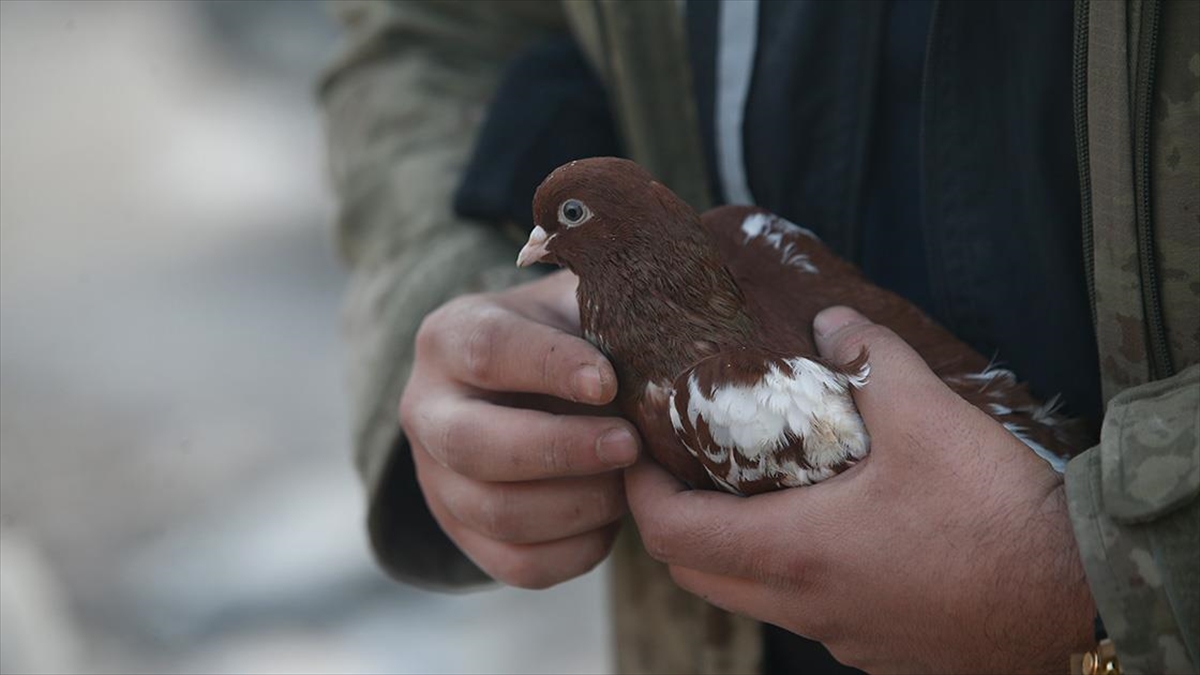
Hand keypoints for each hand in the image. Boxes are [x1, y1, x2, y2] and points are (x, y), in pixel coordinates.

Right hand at [399, 270, 638, 588]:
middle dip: (560, 450)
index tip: (609, 382)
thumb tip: (663, 351)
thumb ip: (607, 313)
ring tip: (631, 483)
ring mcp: (436, 480)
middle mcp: (426, 409)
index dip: (549, 368)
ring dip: (578, 504)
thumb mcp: (578, 305)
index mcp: (449, 337)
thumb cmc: (570, 337)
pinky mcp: (463, 534)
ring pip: (496, 512)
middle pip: (474, 444)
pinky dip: (578, 549)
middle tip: (629, 444)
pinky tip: (614, 518)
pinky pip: (518, 564)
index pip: (488, 351)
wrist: (534, 385)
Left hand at [625, 306, 1094, 672]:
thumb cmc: (998, 516)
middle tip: (689, 466)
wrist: (1076, 602)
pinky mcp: (876, 648)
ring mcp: (839, 636)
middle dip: (676, 519)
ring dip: (733, 545)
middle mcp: (804, 606)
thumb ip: (871, 358)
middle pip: (697, 573)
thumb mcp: (929, 416)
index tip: (641, 452)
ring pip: (750, 595)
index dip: (640, 491)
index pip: (670, 535)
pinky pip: (804, 610)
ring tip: (756, 486)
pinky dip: (788, 569)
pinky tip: (830, 525)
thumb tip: (832, 321)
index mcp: (794, 553)